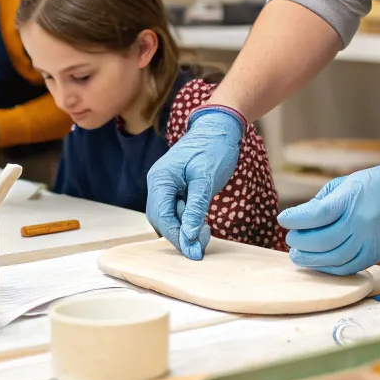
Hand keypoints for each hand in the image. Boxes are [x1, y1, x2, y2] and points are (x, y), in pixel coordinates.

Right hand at [146, 106, 243, 259]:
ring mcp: (167, 185)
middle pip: (162, 219)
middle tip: (202, 246)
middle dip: (181, 235)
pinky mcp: (177, 187)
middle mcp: (159, 183)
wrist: (221, 126)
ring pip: (170, 216)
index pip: (162, 216)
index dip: (177, 237)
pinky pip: (178, 209)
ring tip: (206, 232)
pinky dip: (189, 219)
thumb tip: (189, 236)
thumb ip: (196, 208)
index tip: (194, 252)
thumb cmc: (214, 148)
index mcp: (161, 179)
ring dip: (185, 228)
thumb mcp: (206, 179)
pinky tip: (203, 224)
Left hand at [278, 150, 379, 275]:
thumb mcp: (347, 182)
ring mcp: (368, 241)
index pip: (316, 214)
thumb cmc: (376, 183)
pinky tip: (318, 263)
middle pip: (322, 240)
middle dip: (300, 242)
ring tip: (298, 255)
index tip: (283, 219)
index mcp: (350, 199)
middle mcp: (359, 222)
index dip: (296, 219)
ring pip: (334, 259)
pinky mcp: (375, 254)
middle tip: (290, 240)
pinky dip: (329, 268)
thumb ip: (323, 200)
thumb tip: (302, 217)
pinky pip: (348, 268)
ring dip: (311, 260)